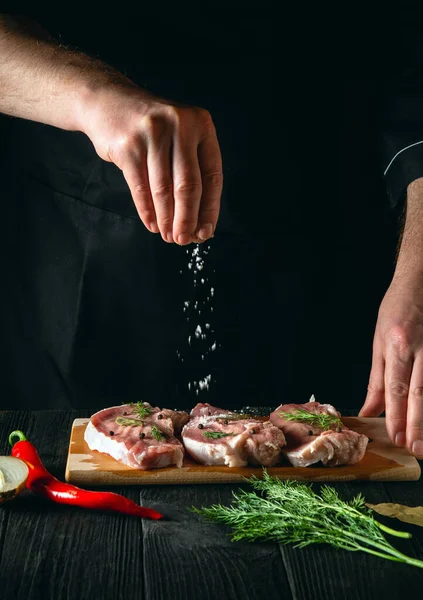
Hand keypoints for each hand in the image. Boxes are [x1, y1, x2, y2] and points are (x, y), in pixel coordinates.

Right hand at [80, 83, 222, 244]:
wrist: (107, 101)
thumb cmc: (150, 128)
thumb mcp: (179, 137)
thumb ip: (190, 171)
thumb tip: (197, 221)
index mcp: (201, 124)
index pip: (212, 175)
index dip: (210, 209)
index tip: (205, 232)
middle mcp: (180, 125)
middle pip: (189, 185)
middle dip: (187, 219)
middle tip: (183, 240)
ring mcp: (153, 133)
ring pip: (164, 189)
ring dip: (166, 219)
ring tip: (168, 235)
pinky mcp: (128, 145)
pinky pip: (140, 187)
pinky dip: (147, 211)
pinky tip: (152, 223)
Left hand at [360, 278, 422, 457]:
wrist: (421, 281)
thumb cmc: (397, 310)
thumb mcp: (379, 341)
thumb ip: (377, 380)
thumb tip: (368, 410)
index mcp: (397, 345)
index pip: (396, 387)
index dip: (396, 415)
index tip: (395, 438)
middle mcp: (420, 348)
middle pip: (420, 392)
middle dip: (417, 424)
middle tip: (416, 449)